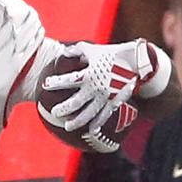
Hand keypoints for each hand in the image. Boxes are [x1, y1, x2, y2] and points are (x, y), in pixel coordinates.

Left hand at [39, 40, 166, 134]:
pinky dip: (96, 123)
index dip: (55, 82)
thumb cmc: (111, 53)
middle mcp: (95, 88)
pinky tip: (90, 130)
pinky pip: (104, 115)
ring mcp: (105, 97)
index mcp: (88, 74)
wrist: (135, 61)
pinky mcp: (114, 102)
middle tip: (55, 113)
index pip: (68, 80)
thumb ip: (76, 51)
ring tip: (67, 126)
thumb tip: (63, 52)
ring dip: (77, 121)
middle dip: (64, 109)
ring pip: (88, 113)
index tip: (45, 84)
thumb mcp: (92, 50)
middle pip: (76, 102)